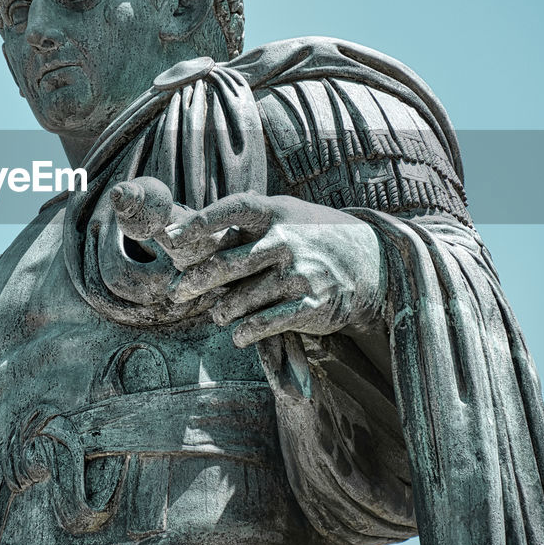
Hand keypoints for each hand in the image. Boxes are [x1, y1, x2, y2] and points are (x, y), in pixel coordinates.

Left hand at [113, 181, 386, 345]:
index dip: (202, 222)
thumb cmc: (313, 235)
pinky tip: (238, 334)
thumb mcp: (286, 214)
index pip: (234, 209)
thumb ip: (247, 220)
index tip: (172, 237)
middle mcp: (286, 240)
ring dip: (223, 311)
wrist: (371, 262)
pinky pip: (267, 322)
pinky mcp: (310, 303)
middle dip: (196, 281)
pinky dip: (246, 331)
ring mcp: (299, 273)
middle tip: (176, 292)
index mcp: (276, 213)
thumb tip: (191, 225)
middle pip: (228, 263)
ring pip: (243, 298)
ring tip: (218, 314)